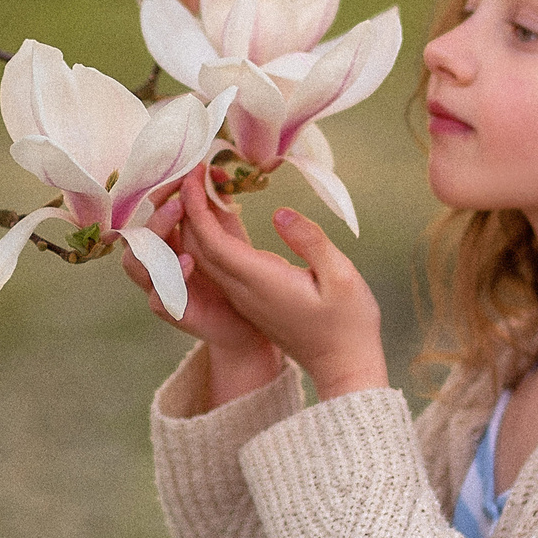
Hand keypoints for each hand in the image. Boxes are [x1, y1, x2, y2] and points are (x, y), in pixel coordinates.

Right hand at [120, 187, 283, 406]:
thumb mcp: (228, 234)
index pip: (150, 212)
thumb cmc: (234, 275)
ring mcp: (164, 288)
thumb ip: (217, 204)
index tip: (184, 175)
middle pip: (138, 236)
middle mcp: (160, 263)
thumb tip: (213, 169)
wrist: (250, 324)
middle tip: (179, 202)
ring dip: (153, 245)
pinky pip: (158, 300)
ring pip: (136, 266)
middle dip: (156, 216)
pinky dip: (168, 283)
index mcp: (169, 241)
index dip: (160, 194)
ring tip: (178, 229)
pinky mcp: (176, 314)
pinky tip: (188, 264)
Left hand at [175, 177, 386, 399]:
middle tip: (192, 171)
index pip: (212, 242)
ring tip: (202, 186)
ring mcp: (245, 298)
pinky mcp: (251, 300)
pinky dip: (212, 237)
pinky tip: (221, 214)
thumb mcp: (343, 277)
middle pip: (198, 248)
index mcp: (261, 282)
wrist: (345, 367)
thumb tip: (280, 213)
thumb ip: (311, 242)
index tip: (194, 175)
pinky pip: (220, 266)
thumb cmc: (349, 323)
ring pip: (205, 258)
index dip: (197, 208)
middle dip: (188, 209)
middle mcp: (244, 291)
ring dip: (197, 223)